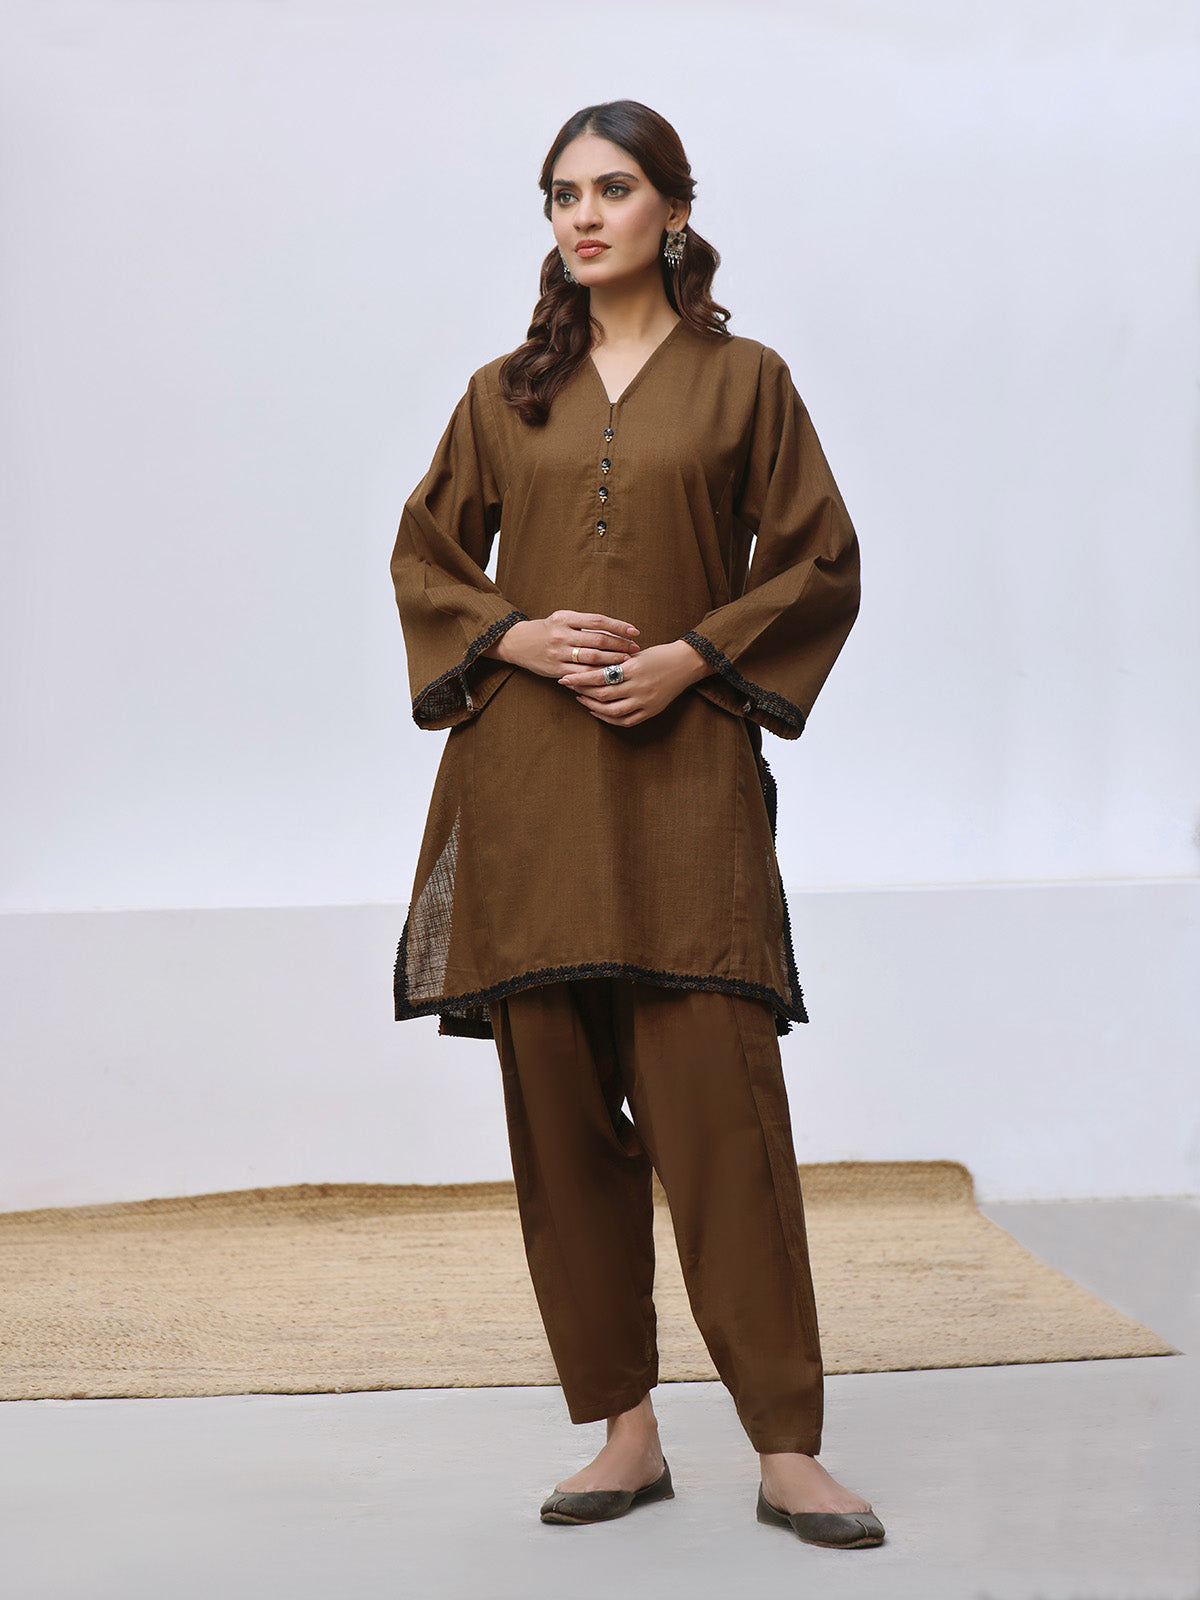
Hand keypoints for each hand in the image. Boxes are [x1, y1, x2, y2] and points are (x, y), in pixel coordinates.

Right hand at [485, 611, 640, 678]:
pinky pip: (581, 673)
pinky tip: (609, 675)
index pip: (598, 621)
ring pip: (591, 658)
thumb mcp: (562, 619)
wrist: (517, 643)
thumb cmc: (547, 630)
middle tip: (634, 649)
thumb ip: (584, 623)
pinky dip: (597, 674)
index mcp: (565, 618)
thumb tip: (615, 630)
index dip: (618, 626)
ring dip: (612, 661)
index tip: (634, 631)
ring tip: (626, 662)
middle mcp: (561, 634)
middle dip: (620, 645)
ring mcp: (558, 653)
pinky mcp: (555, 669)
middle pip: (597, 640)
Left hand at [559, 639, 709, 726]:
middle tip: (570, 688)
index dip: (580, 679)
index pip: (599, 676)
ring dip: (593, 707)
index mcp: (633, 668)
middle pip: (602, 695)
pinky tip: (598, 712)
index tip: (565, 677)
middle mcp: (638, 686)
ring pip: (612, 711)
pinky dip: (609, 719)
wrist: (685, 663)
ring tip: (582, 700)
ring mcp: (645, 701)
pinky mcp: (651, 711)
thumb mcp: (636, 654)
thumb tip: (587, 666)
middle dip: (582, 692)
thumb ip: (615, 661)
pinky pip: (626, 721)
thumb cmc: (659, 655)